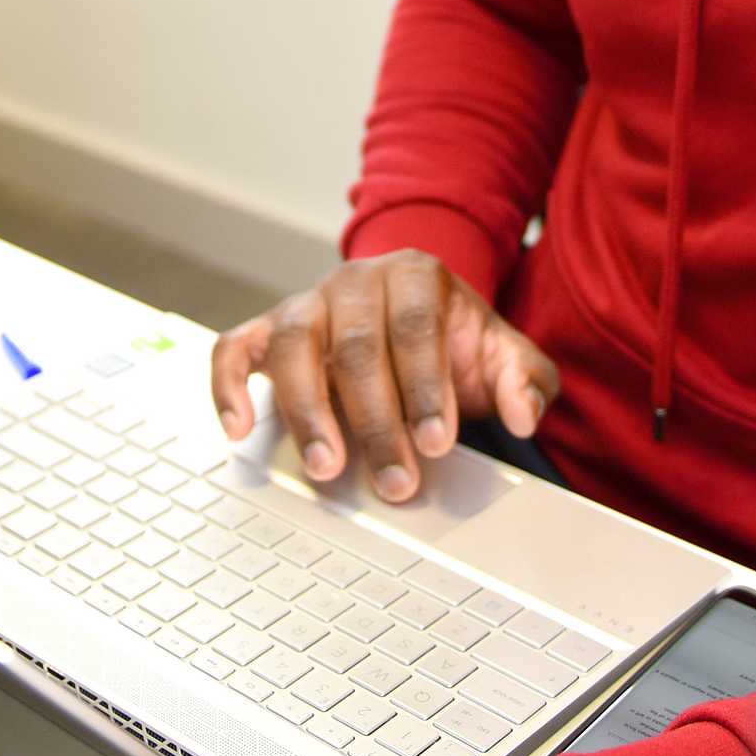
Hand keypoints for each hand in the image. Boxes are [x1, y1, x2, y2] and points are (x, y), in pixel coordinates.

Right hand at [210, 249, 558, 502]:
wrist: (411, 313)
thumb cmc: (454, 340)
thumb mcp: (503, 353)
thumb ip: (526, 379)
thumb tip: (524, 412)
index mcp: (415, 274)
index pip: (418, 326)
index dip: (426, 385)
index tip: (437, 442)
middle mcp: (355, 281)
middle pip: (357, 345)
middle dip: (377, 421)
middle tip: (397, 480)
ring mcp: (306, 303)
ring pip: (293, 346)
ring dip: (309, 411)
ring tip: (328, 466)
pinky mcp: (267, 330)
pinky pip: (234, 348)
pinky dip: (229, 385)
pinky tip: (241, 428)